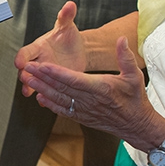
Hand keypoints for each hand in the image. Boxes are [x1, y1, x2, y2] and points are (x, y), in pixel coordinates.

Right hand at [15, 1, 85, 96]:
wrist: (77, 51)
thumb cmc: (68, 37)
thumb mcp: (67, 26)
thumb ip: (66, 16)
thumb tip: (70, 4)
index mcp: (39, 47)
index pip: (26, 51)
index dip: (22, 57)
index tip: (18, 62)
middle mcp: (38, 61)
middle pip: (26, 69)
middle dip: (24, 74)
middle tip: (24, 78)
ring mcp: (45, 73)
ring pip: (33, 81)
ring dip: (30, 86)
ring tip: (28, 92)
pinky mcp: (53, 83)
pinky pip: (46, 90)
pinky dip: (43, 95)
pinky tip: (43, 100)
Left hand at [22, 36, 159, 147]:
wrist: (137, 125)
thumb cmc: (135, 99)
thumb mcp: (135, 76)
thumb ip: (126, 57)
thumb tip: (121, 40)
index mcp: (101, 88)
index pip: (74, 79)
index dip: (56, 72)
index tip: (43, 65)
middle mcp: (90, 101)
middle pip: (61, 88)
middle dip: (43, 78)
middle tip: (27, 69)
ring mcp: (85, 111)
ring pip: (59, 99)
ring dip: (43, 90)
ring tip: (29, 81)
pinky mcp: (83, 117)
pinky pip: (63, 110)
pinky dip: (51, 104)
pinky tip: (41, 98)